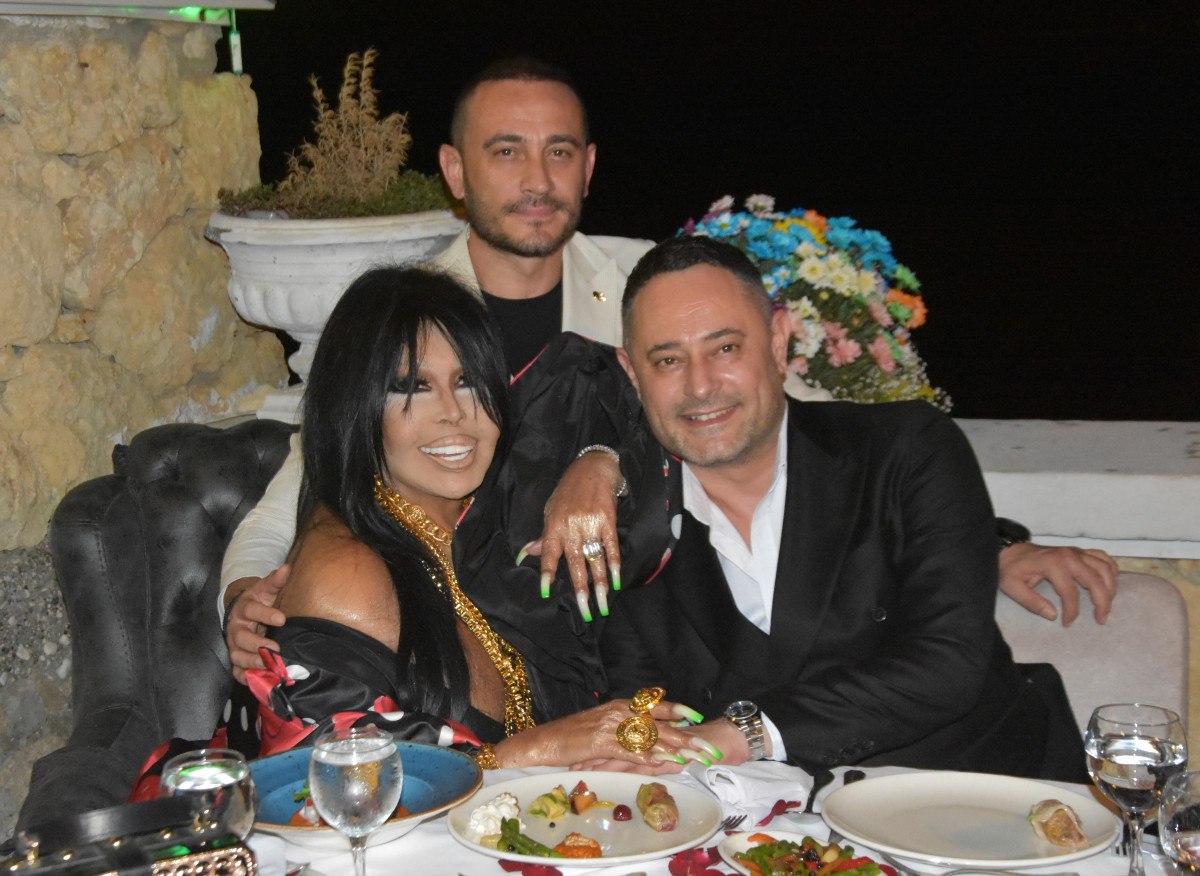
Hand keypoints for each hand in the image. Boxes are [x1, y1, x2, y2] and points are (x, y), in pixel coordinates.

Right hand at [225, 566, 288, 682]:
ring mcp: (234, 645)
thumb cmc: (259, 602)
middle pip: (241, 637)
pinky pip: (237, 671)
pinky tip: (257, 679)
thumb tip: (286, 569)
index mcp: (244, 609)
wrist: (243, 613)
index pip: (251, 610)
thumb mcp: (265, 590)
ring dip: (252, 662)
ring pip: (237, 656)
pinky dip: (245, 676)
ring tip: (269, 665)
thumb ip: (275, 581)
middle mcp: (236, 628)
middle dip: (257, 644)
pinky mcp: (236, 659)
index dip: (265, 614)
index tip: (282, 619)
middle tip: (276, 649)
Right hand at [495, 697, 719, 769]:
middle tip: (709, 747)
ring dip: (675, 749)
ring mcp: (611, 726)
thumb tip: (649, 742)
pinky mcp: (601, 743)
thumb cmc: (571, 738)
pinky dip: (648, 757)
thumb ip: (625, 733)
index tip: (698, 718)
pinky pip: (630, 750)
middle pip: (659, 723)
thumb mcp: (601, 729)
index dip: (678, 711)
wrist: (542, 742)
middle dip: (686, 737)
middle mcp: (619, 712)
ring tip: (696, 758)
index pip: (655, 706)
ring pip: (649, 737)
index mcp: (620, 706)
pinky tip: (663, 763)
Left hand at [531, 450, 623, 620]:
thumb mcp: (551, 510)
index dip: (548, 573)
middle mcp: (571, 527)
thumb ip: (544, 535)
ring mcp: (590, 524)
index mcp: (554, 526)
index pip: (549, 555)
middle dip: (580, 590)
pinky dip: (614, 565)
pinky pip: (611, 547)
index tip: (547, 593)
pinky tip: (617, 580)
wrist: (592, 467)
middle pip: (575, 564)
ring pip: (595, 560)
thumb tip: (529, 554)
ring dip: (599, 584)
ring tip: (602, 604)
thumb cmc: (569, 490)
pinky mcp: (608, 520)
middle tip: (584, 611)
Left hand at [998, 542, 1118, 625]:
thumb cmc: (1011, 569)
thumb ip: (1031, 602)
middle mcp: (1068, 556)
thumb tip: (1053, 615)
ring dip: (1110, 588)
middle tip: (1101, 619)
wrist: (1009, 549)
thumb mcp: (1012, 587)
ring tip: (1106, 606)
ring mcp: (1076, 551)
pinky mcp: (1080, 551)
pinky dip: (1110, 570)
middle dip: (1102, 602)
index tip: (1067, 623)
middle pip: (1095, 580)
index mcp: (1052, 564)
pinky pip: (1103, 557)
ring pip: (1104, 568)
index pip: (1070, 592)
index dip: (1072, 611)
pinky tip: (1109, 584)